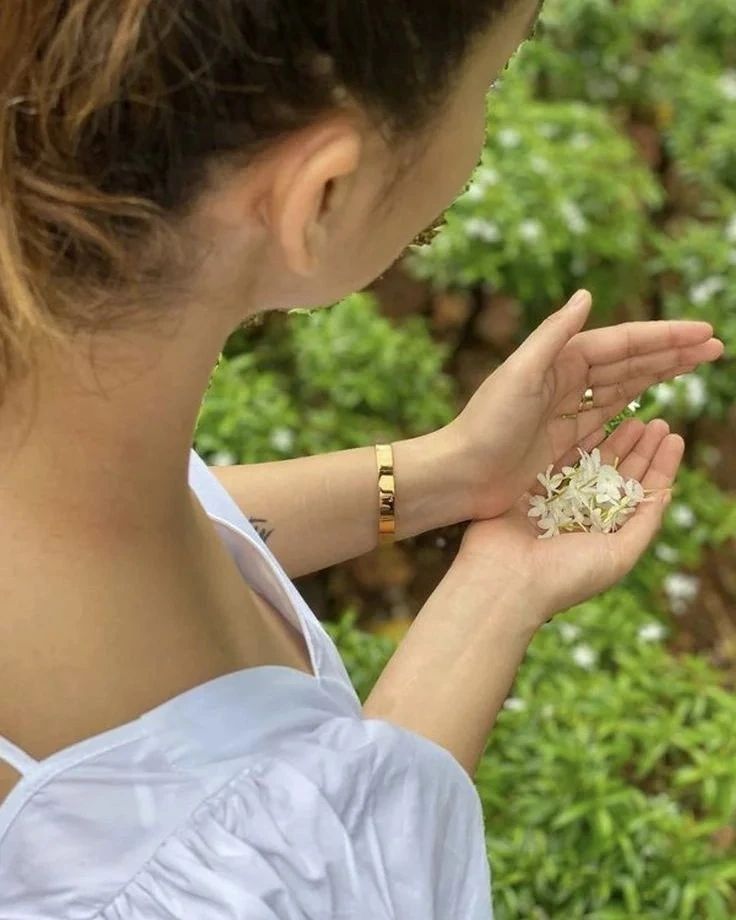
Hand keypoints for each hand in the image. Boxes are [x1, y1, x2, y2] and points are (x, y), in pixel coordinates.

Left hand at [443, 290, 722, 519]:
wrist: (461, 474)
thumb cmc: (486, 425)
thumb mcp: (519, 374)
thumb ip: (553, 335)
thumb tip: (587, 295)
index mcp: (559, 360)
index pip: (623, 343)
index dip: (664, 337)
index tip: (704, 333)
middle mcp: (564, 380)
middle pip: (629, 361)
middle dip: (672, 352)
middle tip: (716, 346)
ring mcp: (565, 410)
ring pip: (623, 386)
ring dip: (659, 374)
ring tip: (696, 364)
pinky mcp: (563, 440)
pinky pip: (607, 417)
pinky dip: (632, 406)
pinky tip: (653, 402)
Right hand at [454, 417, 682, 628]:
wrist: (506, 579)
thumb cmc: (566, 575)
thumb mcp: (619, 554)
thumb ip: (643, 524)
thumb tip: (666, 493)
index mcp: (606, 537)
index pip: (639, 495)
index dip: (659, 467)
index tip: (675, 439)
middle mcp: (583, 519)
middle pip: (618, 476)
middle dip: (640, 449)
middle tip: (659, 423)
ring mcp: (556, 503)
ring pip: (591, 464)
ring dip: (613, 441)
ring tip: (636, 419)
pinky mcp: (530, 491)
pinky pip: (558, 460)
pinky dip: (576, 443)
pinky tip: (593, 424)